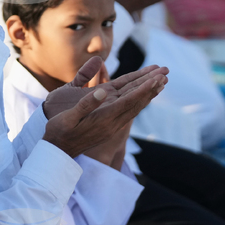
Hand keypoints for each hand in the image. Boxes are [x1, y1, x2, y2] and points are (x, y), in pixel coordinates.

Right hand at [43, 57, 167, 157]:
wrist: (58, 151)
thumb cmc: (59, 132)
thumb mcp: (69, 117)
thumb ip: (86, 104)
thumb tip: (102, 91)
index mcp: (104, 118)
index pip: (129, 101)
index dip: (144, 89)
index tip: (157, 78)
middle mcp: (112, 123)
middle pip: (137, 102)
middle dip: (152, 87)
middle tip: (166, 73)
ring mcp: (112, 125)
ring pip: (135, 105)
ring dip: (149, 92)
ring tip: (162, 80)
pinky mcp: (110, 125)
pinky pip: (128, 109)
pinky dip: (139, 99)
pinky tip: (144, 93)